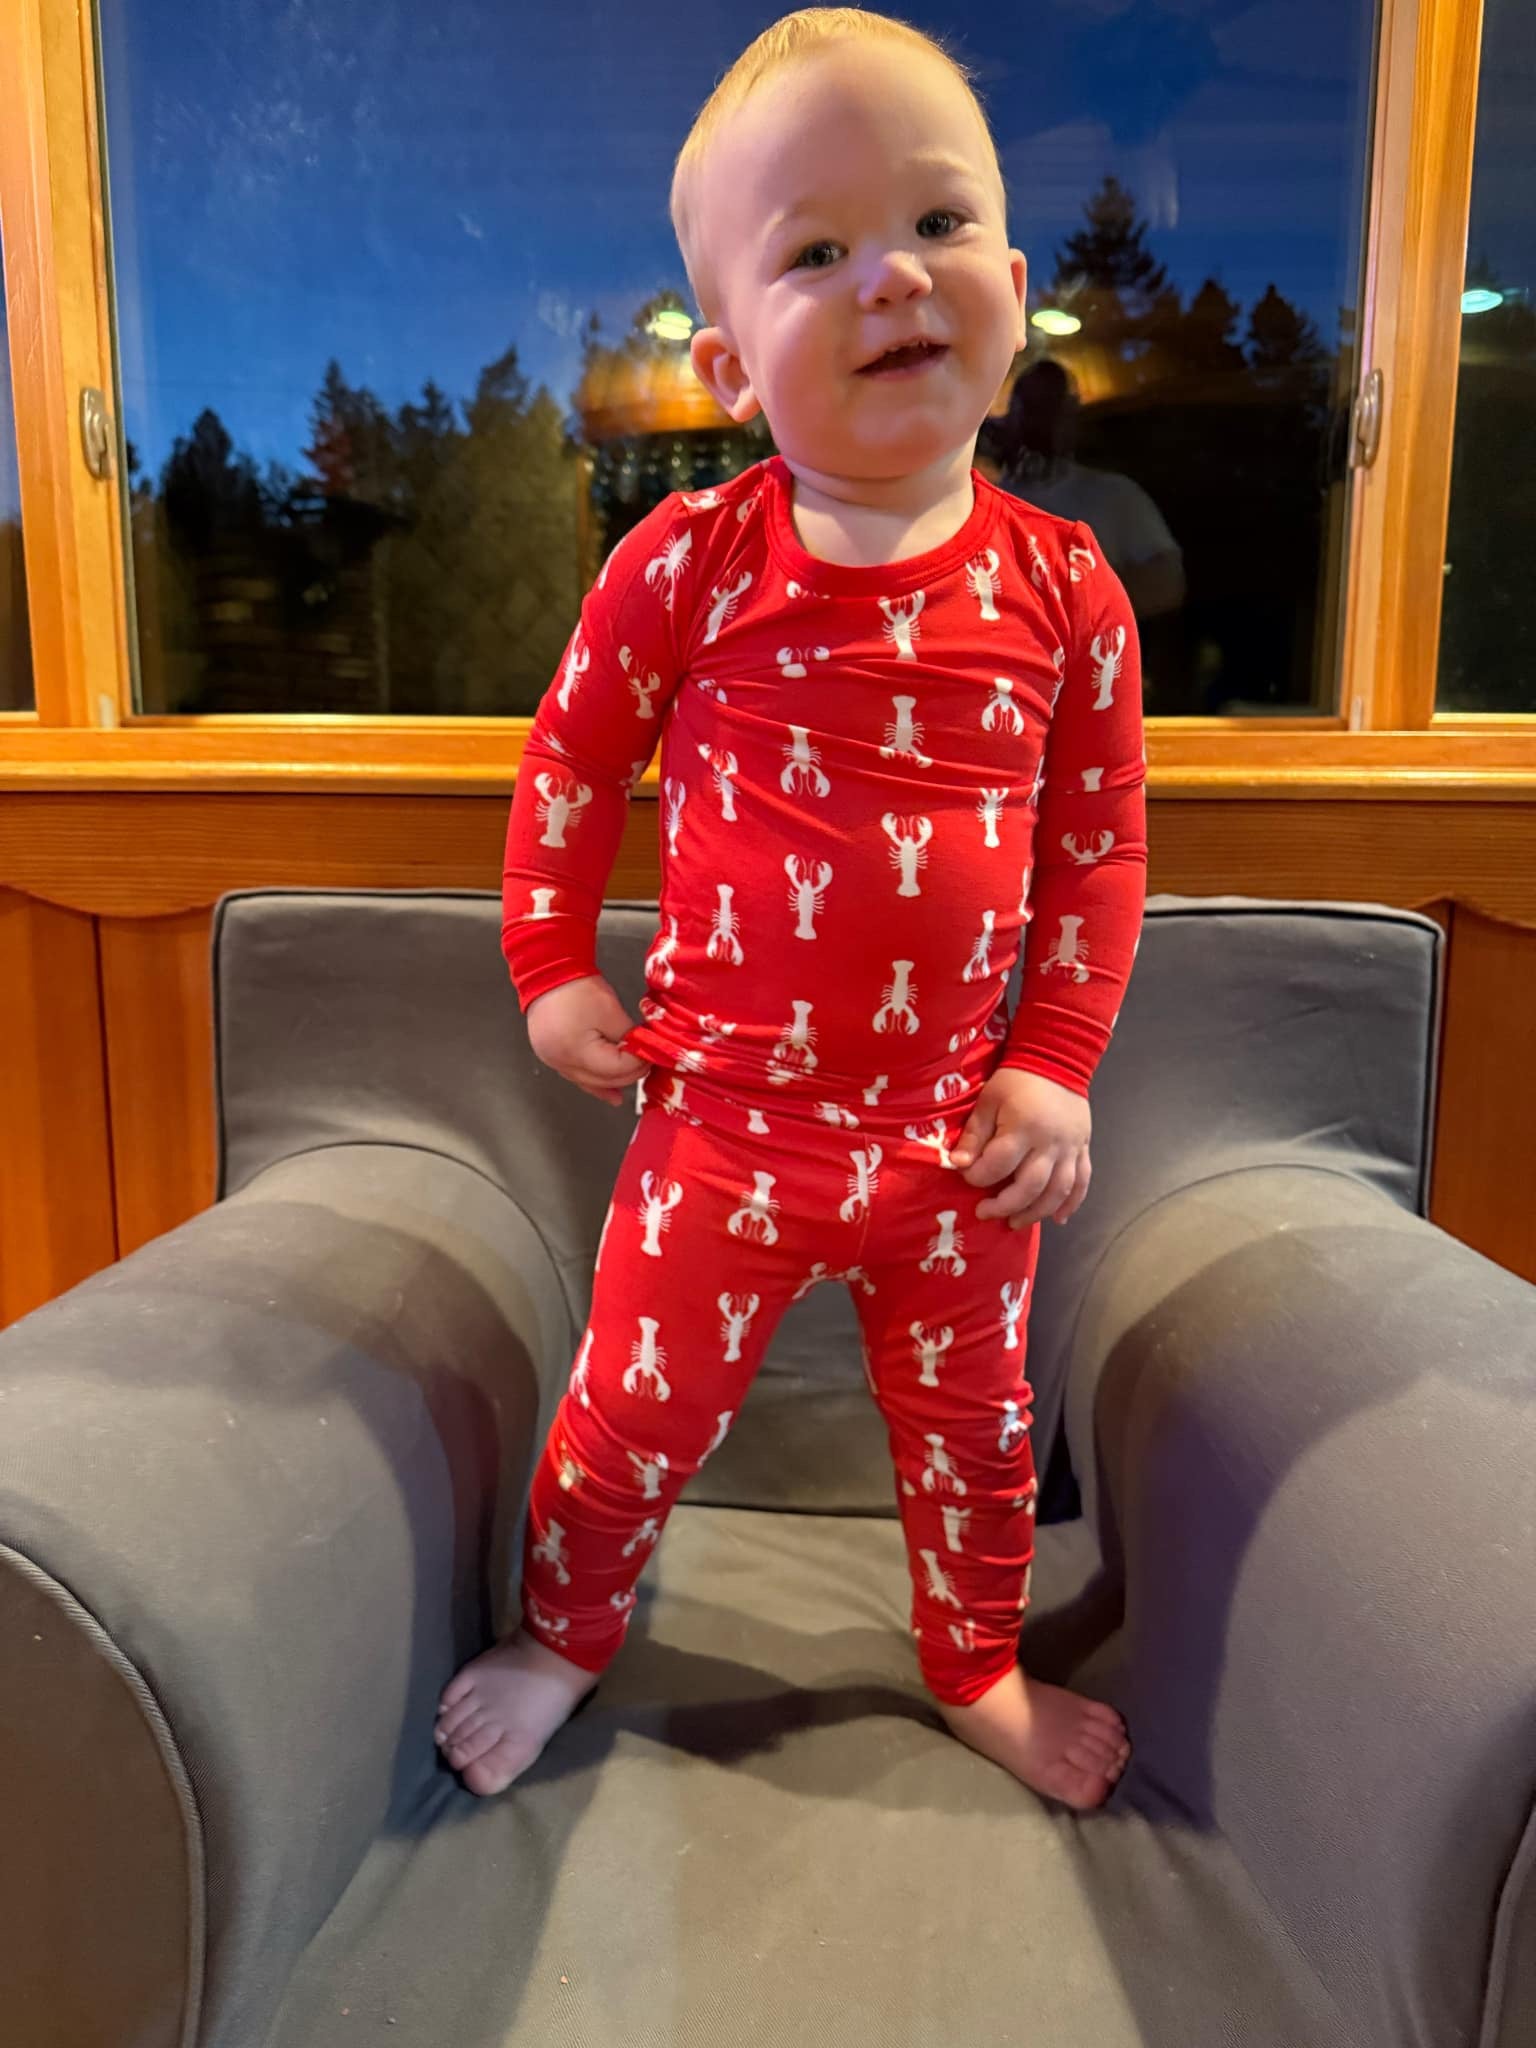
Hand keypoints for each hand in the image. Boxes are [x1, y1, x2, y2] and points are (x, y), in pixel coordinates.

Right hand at [526, 975, 648, 1106]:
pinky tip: (611, 1094)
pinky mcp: (550, 1056)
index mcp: (576, 1052)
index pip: (616, 1068)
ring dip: (613, 1082)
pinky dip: (595, 1081)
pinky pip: (577, 1075)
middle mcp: (560, 1063)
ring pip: (590, 1082)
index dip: (638, 1063)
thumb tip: (641, 1053)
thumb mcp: (611, 1013)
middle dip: (628, 1074)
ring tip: (633, 1082)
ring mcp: (552, 1061)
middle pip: (603, 1080)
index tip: (653, 1055)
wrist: (548, 971)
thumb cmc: (578, 989)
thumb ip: (629, 1038)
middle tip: (648, 1065)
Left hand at [950, 1069, 1091, 1228]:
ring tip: (1015, 1222)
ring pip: (1058, 1191)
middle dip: (1005, 1205)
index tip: (967, 1178)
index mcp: (1023, 1128)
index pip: (998, 1164)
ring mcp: (1071, 1148)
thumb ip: (974, 1134)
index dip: (978, 1177)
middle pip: (1030, 1186)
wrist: (1057, 1059)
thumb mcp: (988, 1101)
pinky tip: (1057, 1218)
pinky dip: (1071, 1204)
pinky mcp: (1083, 1149)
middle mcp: (1050, 1143)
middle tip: (986, 1213)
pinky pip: (1082, 1182)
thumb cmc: (1016, 1080)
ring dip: (1036, 1212)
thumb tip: (959, 1164)